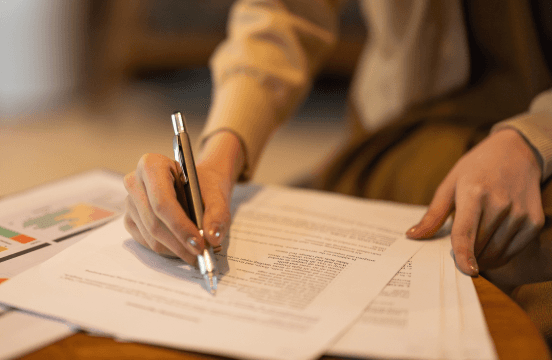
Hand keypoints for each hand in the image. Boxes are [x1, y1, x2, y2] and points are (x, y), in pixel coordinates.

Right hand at [123, 132, 244, 263]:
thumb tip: (212, 237)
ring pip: (150, 236)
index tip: (198, 243)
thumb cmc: (204, 186)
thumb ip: (218, 214)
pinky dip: (167, 249)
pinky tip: (183, 247)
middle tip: (200, 254)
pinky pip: (146, 242)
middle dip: (179, 243)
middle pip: (154, 222)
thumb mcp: (217, 194)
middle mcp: (134, 181)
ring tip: (196, 253)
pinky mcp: (130, 219)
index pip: (162, 201)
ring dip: (174, 249)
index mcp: (152, 164)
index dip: (180, 226)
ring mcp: (129, 202)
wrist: (197, 185)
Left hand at [406, 129, 543, 274]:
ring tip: (475, 242)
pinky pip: (513, 250)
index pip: (466, 231)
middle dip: (467, 253)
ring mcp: (520, 213)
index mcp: (474, 192)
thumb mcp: (449, 184)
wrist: (516, 153)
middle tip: (459, 247)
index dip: (464, 254)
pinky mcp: (534, 221)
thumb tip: (412, 236)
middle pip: (479, 245)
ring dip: (482, 256)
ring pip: (496, 251)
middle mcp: (500, 203)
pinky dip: (499, 254)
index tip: (465, 271)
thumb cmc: (476, 169)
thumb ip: (433, 214)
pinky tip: (491, 242)